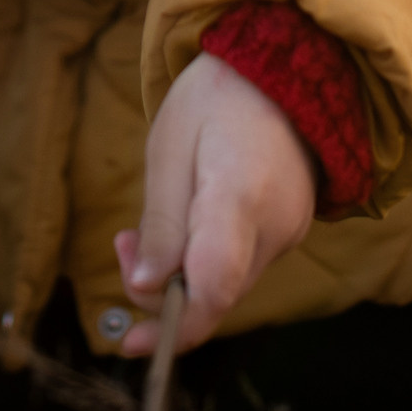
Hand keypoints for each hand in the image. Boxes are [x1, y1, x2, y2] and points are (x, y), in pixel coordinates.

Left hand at [112, 52, 314, 354]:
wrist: (283, 70)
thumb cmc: (216, 99)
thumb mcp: (168, 148)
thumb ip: (160, 224)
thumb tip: (144, 289)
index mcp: (240, 194)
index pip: (214, 283)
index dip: (174, 323)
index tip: (132, 340)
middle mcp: (275, 224)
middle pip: (216, 295)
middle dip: (161, 293)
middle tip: (122, 246)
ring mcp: (289, 231)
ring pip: (226, 285)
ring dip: (178, 276)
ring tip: (140, 232)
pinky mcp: (290, 232)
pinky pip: (240, 266)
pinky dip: (203, 262)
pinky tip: (181, 225)